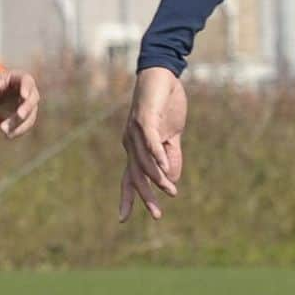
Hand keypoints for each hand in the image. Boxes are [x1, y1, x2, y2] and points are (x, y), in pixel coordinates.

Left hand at [0, 69, 39, 138]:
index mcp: (19, 78)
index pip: (27, 81)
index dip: (26, 88)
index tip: (24, 96)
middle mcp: (28, 91)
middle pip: (32, 99)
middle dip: (27, 108)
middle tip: (19, 115)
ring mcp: (28, 105)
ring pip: (30, 115)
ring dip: (19, 123)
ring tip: (3, 129)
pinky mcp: (25, 118)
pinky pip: (25, 125)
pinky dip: (18, 131)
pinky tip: (8, 136)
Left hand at [120, 66, 187, 221]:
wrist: (162, 75)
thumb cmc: (165, 104)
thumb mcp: (172, 134)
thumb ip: (171, 155)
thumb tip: (172, 179)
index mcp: (135, 148)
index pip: (130, 177)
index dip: (127, 197)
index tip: (122, 219)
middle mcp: (131, 142)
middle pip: (136, 174)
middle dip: (145, 196)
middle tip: (156, 215)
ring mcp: (136, 130)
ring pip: (144, 161)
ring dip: (158, 177)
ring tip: (171, 191)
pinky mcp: (145, 118)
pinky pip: (150, 140)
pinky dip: (158, 155)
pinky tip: (165, 168)